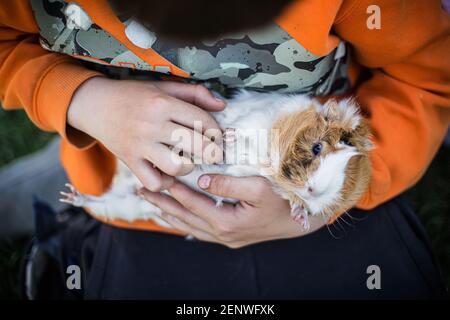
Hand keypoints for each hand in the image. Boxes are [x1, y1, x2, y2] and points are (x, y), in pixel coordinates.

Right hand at [68, 78, 224, 190]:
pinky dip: (165, 182)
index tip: (219, 137)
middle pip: (196, 145)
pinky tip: (167, 173)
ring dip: (188, 167)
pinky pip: (153, 182)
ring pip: (176, 166)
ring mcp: (140, 145)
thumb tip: (222, 105)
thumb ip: (195, 93)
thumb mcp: (164, 87)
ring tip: (188, 162)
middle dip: (213, 153)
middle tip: (214, 154)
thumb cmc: (135, 95)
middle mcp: (152, 124)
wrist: (95, 105)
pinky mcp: (129, 161)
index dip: (217, 132)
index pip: (202, 120)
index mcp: (163, 103)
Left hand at [140, 174, 325, 247]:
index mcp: (226, 222)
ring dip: (171, 214)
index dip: (173, 189)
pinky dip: (187, 222)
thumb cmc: (284, 200)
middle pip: (185, 217)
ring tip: (154, 205)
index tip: (157, 176)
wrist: (304, 220)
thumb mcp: (259, 187)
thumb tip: (202, 180)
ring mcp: (227, 238)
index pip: (192, 202)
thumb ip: (228, 183)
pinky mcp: (233, 237)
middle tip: (143, 191)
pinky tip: (180, 218)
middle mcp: (222, 234)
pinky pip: (201, 231)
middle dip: (163, 203)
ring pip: (191, 227)